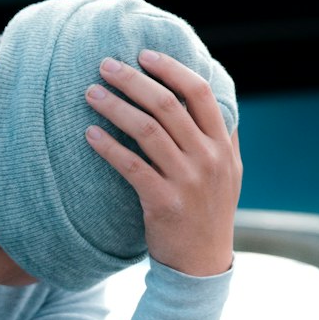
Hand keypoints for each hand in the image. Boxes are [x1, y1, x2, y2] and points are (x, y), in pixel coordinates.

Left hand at [84, 50, 242, 276]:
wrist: (202, 264)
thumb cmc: (208, 214)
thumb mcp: (228, 173)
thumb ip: (222, 137)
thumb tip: (211, 100)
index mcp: (223, 144)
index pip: (199, 92)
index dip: (170, 68)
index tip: (143, 54)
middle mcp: (208, 158)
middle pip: (167, 105)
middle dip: (133, 80)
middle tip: (105, 66)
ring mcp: (187, 180)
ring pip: (147, 130)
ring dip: (115, 107)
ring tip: (90, 93)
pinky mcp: (163, 202)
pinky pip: (131, 166)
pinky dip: (109, 147)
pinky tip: (90, 134)